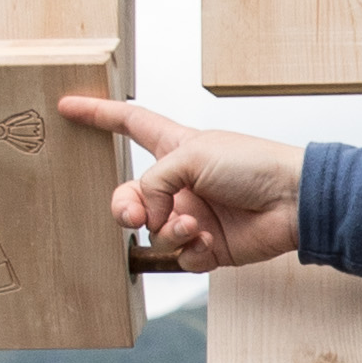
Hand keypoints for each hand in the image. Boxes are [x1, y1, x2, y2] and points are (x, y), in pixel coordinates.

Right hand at [65, 97, 301, 273]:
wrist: (293, 202)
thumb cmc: (253, 165)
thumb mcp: (192, 155)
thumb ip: (154, 180)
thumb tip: (145, 217)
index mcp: (176, 148)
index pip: (130, 125)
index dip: (98, 115)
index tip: (68, 106)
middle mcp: (180, 182)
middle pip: (130, 197)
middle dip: (125, 209)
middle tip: (135, 216)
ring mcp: (192, 215)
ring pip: (154, 231)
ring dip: (168, 229)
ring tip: (191, 225)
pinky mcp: (208, 246)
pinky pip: (180, 256)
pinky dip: (189, 250)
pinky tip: (209, 241)